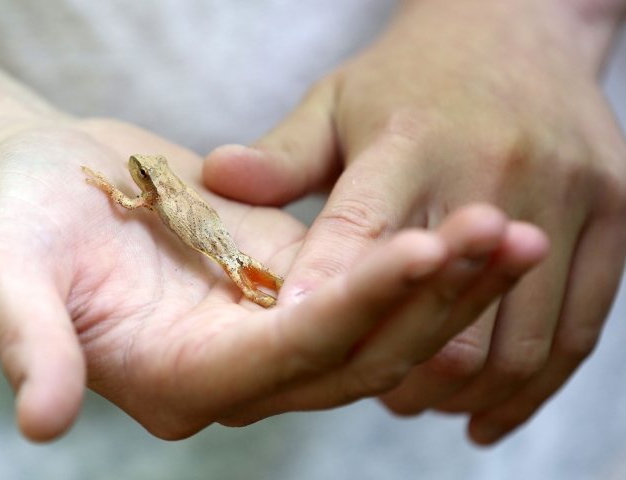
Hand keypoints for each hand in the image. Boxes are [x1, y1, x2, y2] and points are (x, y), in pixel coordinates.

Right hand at [0, 118, 544, 441]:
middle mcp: (236, 375)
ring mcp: (269, 335)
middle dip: (432, 302)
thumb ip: (27, 345)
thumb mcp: (5, 276)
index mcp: (178, 383)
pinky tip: (474, 218)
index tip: (421, 244)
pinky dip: (422, 260)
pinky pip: (369, 285)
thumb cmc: (14, 222)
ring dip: (448, 287)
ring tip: (513, 230)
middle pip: (356, 358)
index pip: (286, 358)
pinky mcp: (289, 287)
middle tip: (506, 233)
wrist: (44, 180)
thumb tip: (38, 423)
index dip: (354, 307)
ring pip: (380, 331)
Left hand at [203, 0, 625, 443]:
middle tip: (366, 393)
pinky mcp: (615, 219)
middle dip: (400, 367)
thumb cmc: (408, 77)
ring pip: (518, 338)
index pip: (362, 231)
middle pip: (446, 306)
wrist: (518, 25)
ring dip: (463, 393)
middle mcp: (495, 169)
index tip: (293, 345)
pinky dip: (530, 390)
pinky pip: (578, 331)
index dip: (328, 294)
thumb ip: (281, 154)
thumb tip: (216, 180)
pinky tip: (485, 417)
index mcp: (413, 139)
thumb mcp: (336, 103)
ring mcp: (566, 197)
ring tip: (421, 405)